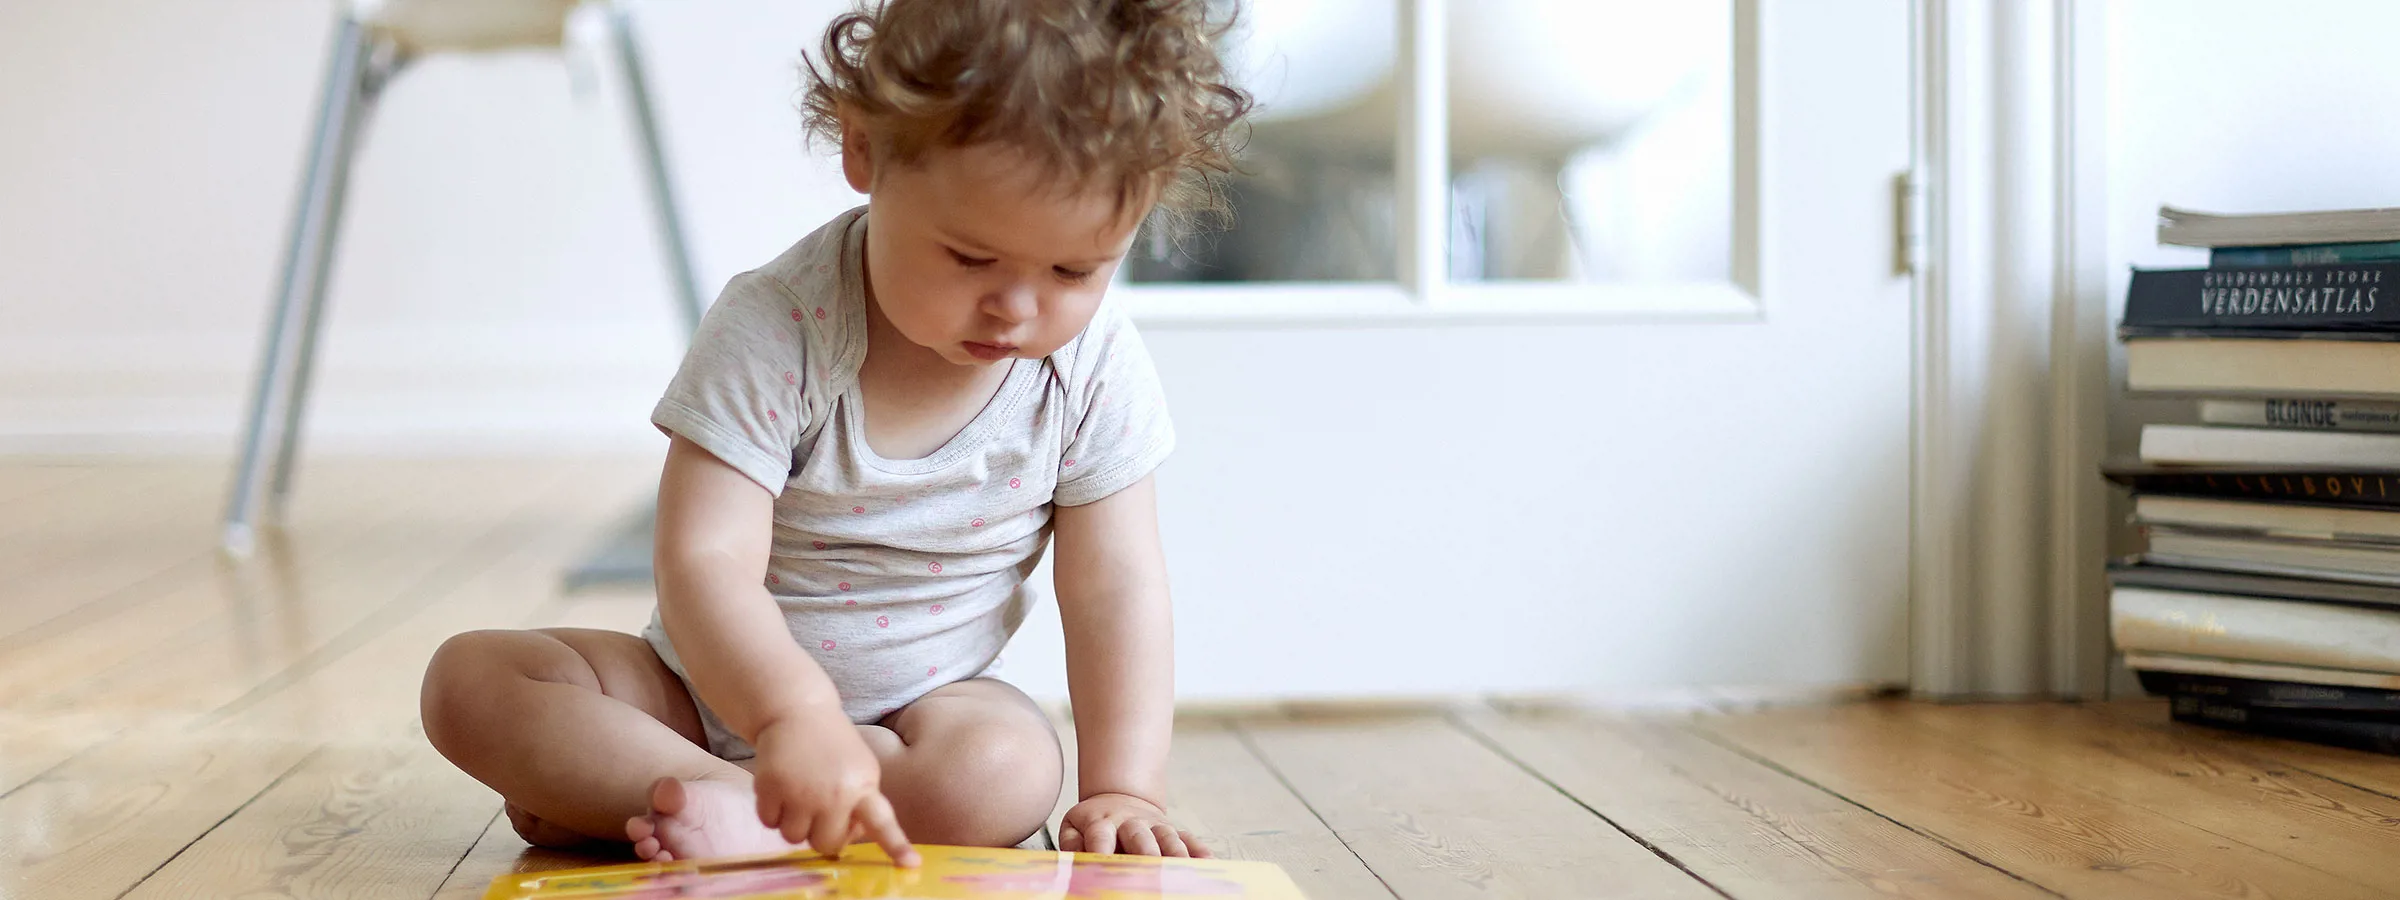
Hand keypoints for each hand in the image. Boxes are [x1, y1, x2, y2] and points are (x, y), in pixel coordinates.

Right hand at [749, 709, 919, 866]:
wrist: (797, 711)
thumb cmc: (833, 747)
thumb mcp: (860, 768)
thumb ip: (861, 803)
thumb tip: (847, 838)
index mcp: (863, 786)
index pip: (883, 822)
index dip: (896, 846)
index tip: (910, 864)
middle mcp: (834, 792)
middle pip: (825, 844)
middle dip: (818, 833)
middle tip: (816, 810)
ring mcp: (801, 791)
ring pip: (793, 837)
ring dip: (792, 823)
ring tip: (798, 793)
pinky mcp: (771, 786)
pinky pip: (769, 822)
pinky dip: (771, 811)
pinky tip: (780, 786)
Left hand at [1058, 792, 1210, 857]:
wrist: (1119, 798)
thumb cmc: (1093, 823)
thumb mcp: (1074, 827)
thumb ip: (1072, 844)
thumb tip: (1075, 862)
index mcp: (1101, 822)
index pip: (1100, 837)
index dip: (1101, 852)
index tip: (1102, 868)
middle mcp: (1130, 822)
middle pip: (1139, 838)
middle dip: (1145, 855)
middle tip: (1148, 873)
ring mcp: (1154, 825)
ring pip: (1167, 838)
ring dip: (1175, 854)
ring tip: (1182, 872)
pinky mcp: (1173, 830)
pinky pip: (1188, 839)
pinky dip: (1199, 851)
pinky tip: (1209, 864)